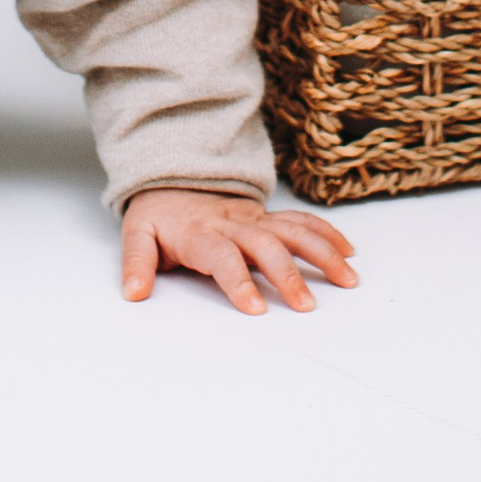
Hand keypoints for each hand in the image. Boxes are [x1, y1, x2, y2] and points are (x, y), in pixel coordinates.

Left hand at [120, 187, 358, 316]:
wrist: (174, 173)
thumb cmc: (159, 212)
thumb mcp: (136, 233)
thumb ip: (136, 262)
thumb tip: (134, 292)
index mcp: (200, 233)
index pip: (222, 257)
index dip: (238, 281)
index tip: (255, 308)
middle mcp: (233, 224)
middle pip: (265, 246)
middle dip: (288, 275)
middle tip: (306, 305)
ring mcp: (255, 218)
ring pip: (293, 231)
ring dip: (321, 253)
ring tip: (346, 279)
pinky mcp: (268, 216)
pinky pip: (301, 221)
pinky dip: (326, 234)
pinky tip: (347, 253)